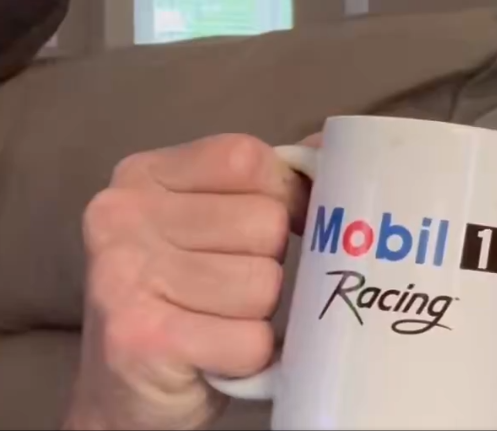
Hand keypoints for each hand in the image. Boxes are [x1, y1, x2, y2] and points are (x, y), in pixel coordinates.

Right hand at [64, 133, 316, 429]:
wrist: (124, 393)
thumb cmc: (186, 299)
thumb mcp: (214, 223)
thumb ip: (268, 182)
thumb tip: (334, 145)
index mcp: (143, 174)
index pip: (249, 160)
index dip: (284, 197)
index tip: (273, 230)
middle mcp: (121, 216)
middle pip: (264, 223)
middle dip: (266, 264)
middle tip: (225, 291)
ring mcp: (123, 276)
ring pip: (263, 283)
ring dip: (258, 315)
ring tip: (218, 322)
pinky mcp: (140, 338)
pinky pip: (251, 339)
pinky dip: (249, 355)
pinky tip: (215, 355)